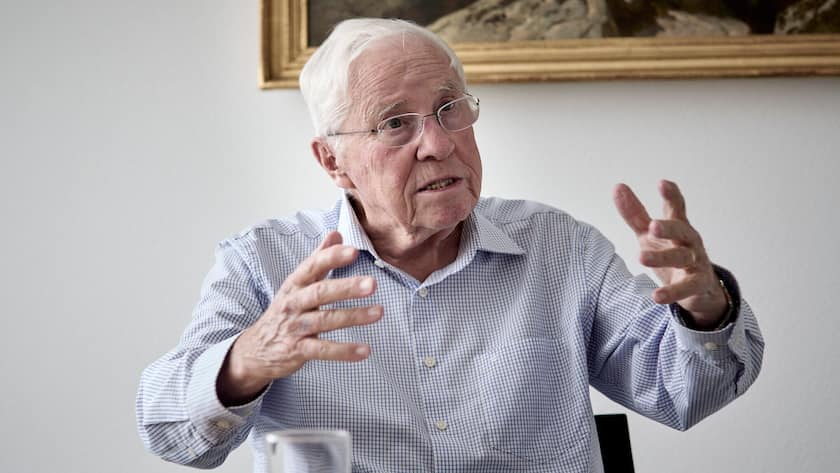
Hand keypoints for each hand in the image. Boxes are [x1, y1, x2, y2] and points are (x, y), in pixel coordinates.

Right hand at [217, 231, 381, 404]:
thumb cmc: (285, 312)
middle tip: (372, 284)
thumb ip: (318, 259)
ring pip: (325, 320)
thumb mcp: (296, 284)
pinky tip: (365, 351)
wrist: (255, 350)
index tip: (353, 250)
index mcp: (295, 284)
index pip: (312, 266)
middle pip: (320, 292)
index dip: (331, 258)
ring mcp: (295, 327)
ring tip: (379, 312)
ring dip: (353, 316)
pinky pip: (323, 350)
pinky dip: (344, 351)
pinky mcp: (297, 350)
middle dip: (347, 287)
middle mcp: (294, 303)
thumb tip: (335, 233)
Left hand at [613, 180, 726, 328]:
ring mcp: (695, 262)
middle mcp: (689, 242)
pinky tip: (656, 296)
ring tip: (641, 257)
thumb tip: (617, 187)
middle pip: (682, 231)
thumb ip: (634, 212)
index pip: (676, 208)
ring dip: (662, 257)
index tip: (662, 184)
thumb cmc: (671, 252)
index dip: (672, 196)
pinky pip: (686, 288)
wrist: (699, 287)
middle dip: (669, 228)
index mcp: (678, 226)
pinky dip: (672, 292)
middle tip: (653, 226)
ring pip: (681, 258)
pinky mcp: (697, 284)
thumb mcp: (649, 233)